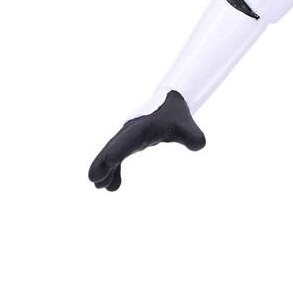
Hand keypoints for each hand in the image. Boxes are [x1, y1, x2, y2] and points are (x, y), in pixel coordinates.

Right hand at [88, 90, 205, 191]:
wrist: (169, 104)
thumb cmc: (177, 116)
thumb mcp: (188, 126)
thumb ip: (193, 136)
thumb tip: (198, 145)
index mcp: (144, 126)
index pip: (131, 138)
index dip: (120, 148)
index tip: (110, 160)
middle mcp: (131, 130)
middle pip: (115, 146)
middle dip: (103, 161)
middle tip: (94, 178)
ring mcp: (127, 136)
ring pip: (112, 152)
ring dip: (105, 169)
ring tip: (99, 186)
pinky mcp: (127, 143)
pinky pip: (117, 157)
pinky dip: (113, 170)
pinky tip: (112, 187)